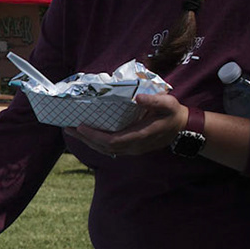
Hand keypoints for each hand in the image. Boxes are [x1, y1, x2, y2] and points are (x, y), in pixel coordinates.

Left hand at [69, 92, 186, 158]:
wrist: (182, 128)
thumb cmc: (173, 113)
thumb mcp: (168, 103)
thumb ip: (153, 101)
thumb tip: (137, 98)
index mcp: (141, 136)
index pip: (112, 141)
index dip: (95, 136)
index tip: (81, 126)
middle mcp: (134, 146)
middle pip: (104, 147)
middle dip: (85, 138)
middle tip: (67, 128)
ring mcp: (132, 149)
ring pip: (106, 150)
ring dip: (88, 141)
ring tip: (72, 131)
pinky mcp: (131, 148)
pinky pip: (110, 148)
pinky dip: (96, 142)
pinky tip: (87, 135)